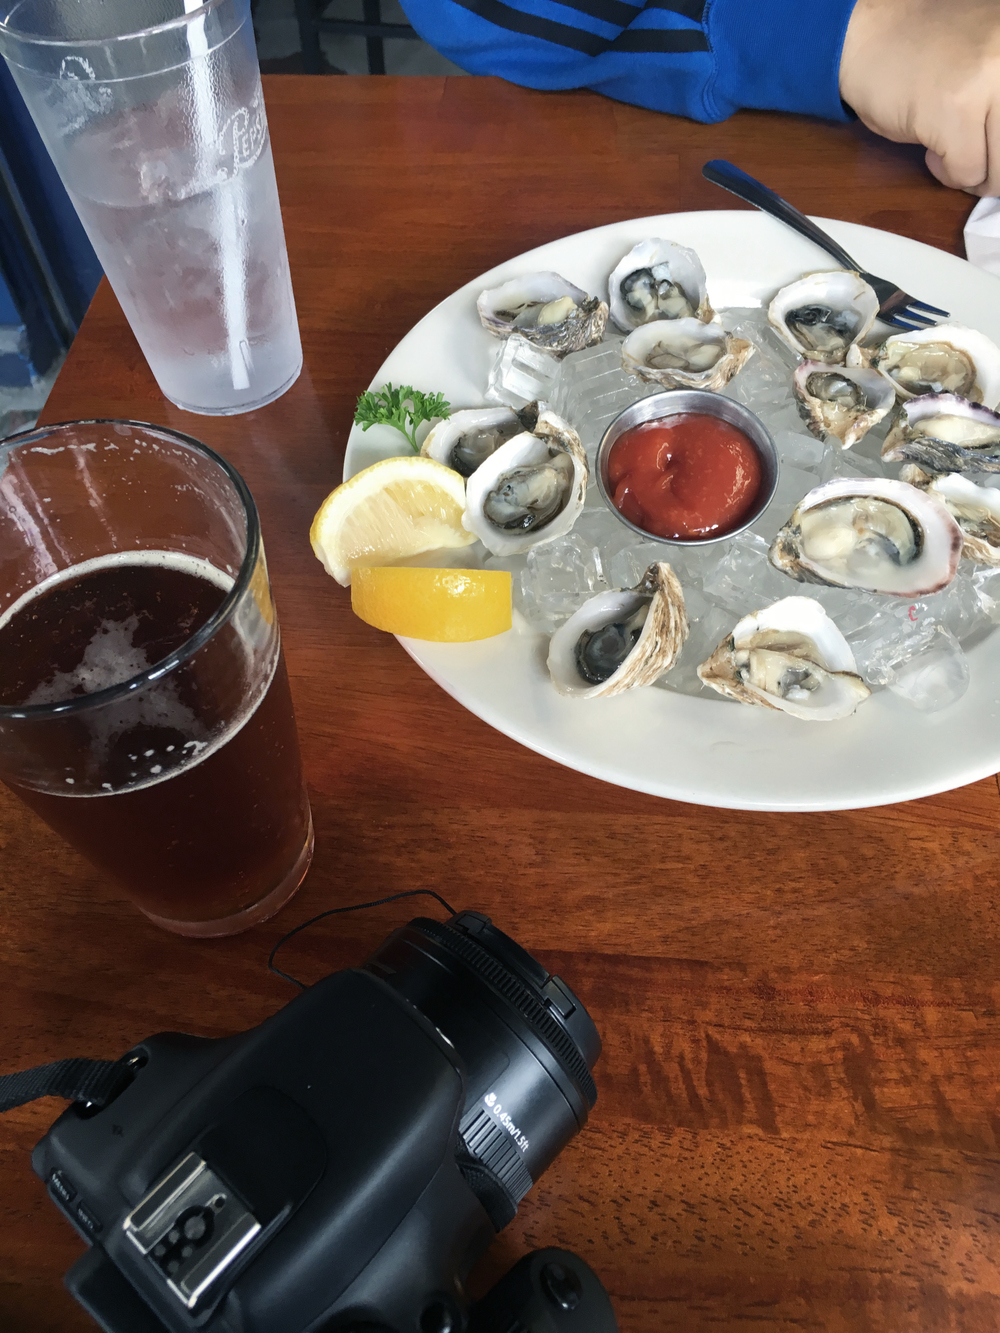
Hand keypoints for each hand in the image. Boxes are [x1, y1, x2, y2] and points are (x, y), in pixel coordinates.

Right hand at [839, 0, 999, 195]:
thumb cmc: (918, 54)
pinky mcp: (954, 110)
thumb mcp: (984, 67)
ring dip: (971, 171)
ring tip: (951, 149)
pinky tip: (930, 147)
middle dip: (991, 170)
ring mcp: (988, 83)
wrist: (868, 35)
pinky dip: (945, 172)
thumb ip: (999, 101)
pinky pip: (965, 170)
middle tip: (969, 159)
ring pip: (996, 167)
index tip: (988, 152)